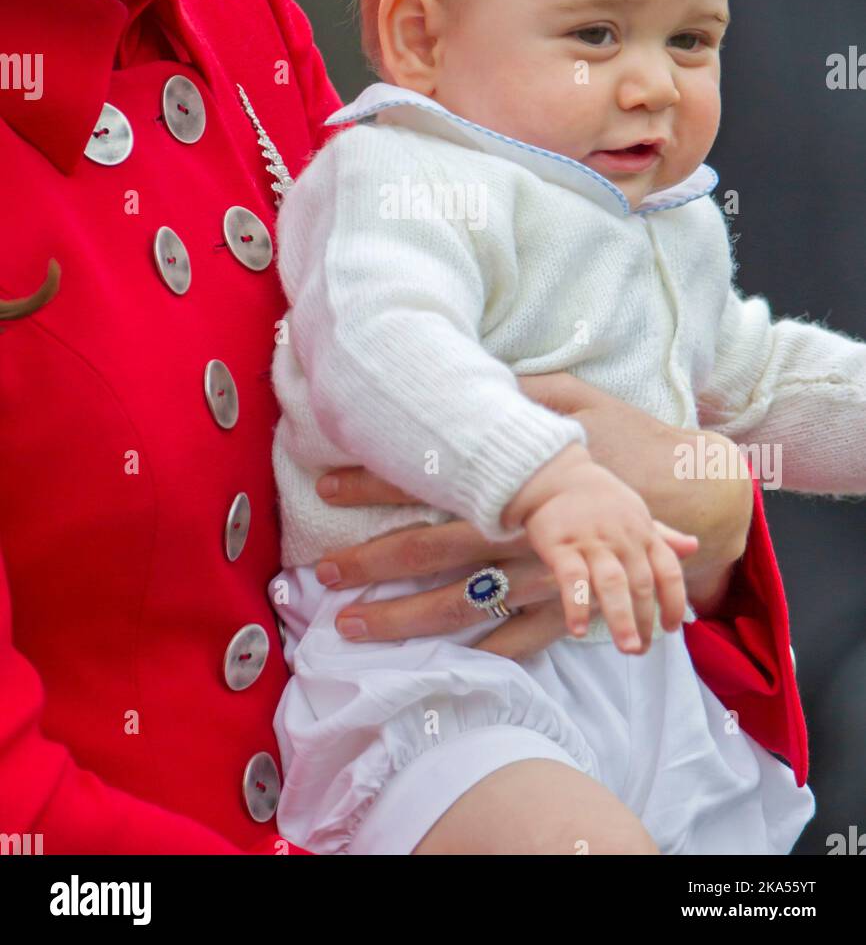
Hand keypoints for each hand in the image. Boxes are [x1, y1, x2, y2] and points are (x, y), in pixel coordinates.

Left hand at [309, 371, 752, 656]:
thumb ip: (522, 391)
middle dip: (370, 561)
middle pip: (432, 550)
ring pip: (460, 606)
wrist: (699, 490)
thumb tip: (476, 370)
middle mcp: (521, 535)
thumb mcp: (578, 397)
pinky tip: (431, 671)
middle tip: (319, 573)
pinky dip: (475, 657)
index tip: (326, 482)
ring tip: (350, 626)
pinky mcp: (567, 612)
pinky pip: (515, 645)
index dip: (377, 481)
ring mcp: (543, 581)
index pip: (433, 480)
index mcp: (518, 480)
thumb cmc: (633, 437)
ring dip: (401, 618)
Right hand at [502, 441, 698, 653]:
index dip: (674, 601)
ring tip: (628, 648)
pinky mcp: (561, 545)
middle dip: (645, 620)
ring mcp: (592, 542)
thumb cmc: (599, 499)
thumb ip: (662, 535)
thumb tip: (694, 546)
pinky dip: (577, 605)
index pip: (668, 570)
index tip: (672, 627)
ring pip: (612, 584)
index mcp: (642, 533)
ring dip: (622, 619)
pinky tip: (577, 629)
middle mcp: (622, 539)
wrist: (555, 474)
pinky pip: (572, 579)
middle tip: (640, 650)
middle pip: (641, 584)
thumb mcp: (636, 512)